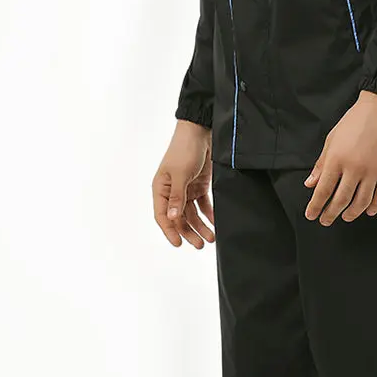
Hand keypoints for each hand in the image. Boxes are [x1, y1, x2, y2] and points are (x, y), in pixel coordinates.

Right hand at [154, 120, 215, 248]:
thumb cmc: (184, 149)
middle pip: (179, 218)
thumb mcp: (180, 174)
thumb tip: (171, 217)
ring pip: (192, 214)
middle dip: (189, 232)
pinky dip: (209, 214)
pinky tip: (215, 223)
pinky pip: (203, 204)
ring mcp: (186, 189)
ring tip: (210, 238)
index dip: (170, 231)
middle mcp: (172, 191)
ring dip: (201, 226)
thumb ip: (177, 197)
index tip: (179, 243)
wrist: (201, 131)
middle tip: (200, 245)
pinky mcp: (199, 185)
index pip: (162, 215)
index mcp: (160, 188)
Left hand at [303, 91, 376, 223]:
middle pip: (341, 200)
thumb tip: (310, 183)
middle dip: (330, 214)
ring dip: (352, 213)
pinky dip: (374, 206)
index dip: (315, 206)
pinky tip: (369, 211)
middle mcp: (354, 168)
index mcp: (337, 159)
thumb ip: (321, 164)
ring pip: (361, 202)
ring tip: (346, 217)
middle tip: (325, 221)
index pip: (323, 190)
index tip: (311, 215)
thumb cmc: (355, 120)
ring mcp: (373, 171)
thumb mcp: (332, 139)